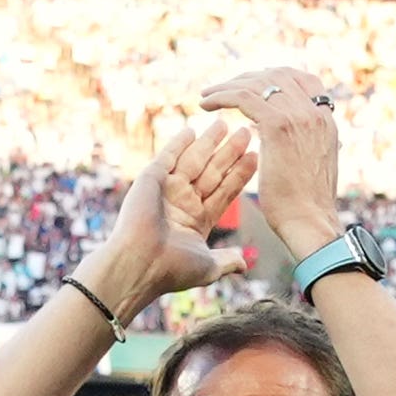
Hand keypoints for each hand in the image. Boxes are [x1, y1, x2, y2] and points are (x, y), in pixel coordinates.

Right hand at [78, 115, 256, 313]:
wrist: (141, 264)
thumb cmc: (172, 270)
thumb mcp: (208, 267)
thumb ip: (226, 260)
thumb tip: (244, 263)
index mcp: (197, 221)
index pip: (224, 191)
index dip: (239, 175)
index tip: (255, 157)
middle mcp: (183, 203)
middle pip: (212, 172)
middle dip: (229, 153)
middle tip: (246, 133)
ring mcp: (167, 190)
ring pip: (194, 161)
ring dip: (209, 142)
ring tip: (226, 124)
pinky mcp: (151, 180)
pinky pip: (167, 157)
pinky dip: (179, 143)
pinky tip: (192, 130)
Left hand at [198, 65, 342, 254]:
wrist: (310, 223)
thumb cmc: (306, 208)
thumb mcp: (311, 166)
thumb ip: (301, 145)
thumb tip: (281, 140)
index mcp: (326, 121)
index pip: (304, 81)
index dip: (276, 78)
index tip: (254, 86)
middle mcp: (315, 113)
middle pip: (280, 75)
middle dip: (249, 78)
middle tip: (225, 88)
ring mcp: (299, 116)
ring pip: (259, 83)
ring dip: (229, 86)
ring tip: (208, 95)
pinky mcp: (278, 125)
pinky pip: (244, 97)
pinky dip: (222, 96)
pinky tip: (205, 105)